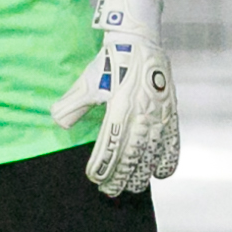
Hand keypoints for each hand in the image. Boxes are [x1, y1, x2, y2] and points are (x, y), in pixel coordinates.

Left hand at [45, 0, 178, 195]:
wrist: (140, 39)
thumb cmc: (110, 61)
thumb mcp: (88, 81)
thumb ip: (72, 104)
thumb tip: (58, 122)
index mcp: (119, 105)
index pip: (110, 145)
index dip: (103, 166)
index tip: (94, 178)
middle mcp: (142, 112)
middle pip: (132, 156)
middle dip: (120, 178)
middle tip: (109, 191)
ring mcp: (160, 114)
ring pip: (153, 154)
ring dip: (141, 175)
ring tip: (130, 188)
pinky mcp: (171, 113)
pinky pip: (173, 143)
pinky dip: (167, 161)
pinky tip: (158, 174)